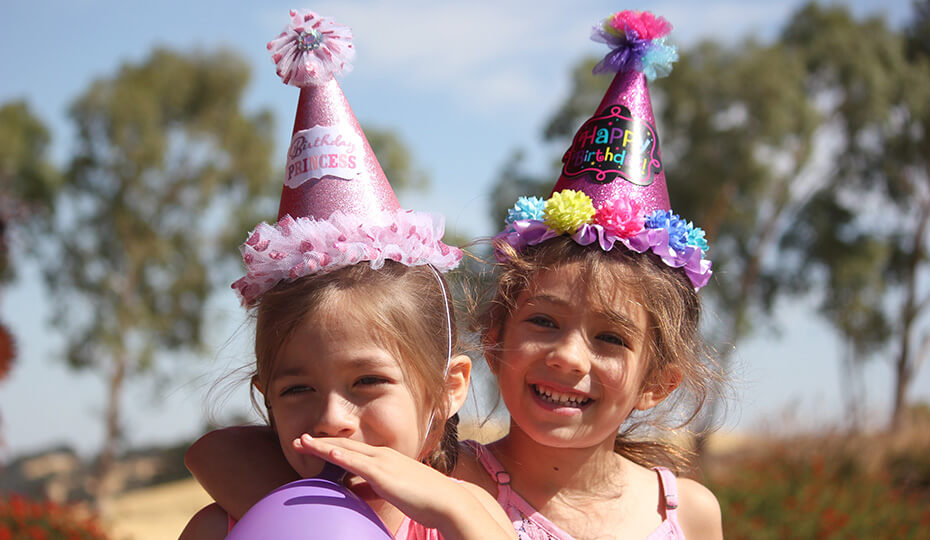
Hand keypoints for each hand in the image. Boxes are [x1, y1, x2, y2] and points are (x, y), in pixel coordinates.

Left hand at [293, 435, 514, 539]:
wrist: (447, 501)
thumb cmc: (424, 499)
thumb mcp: (393, 491)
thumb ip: (373, 488)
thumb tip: (353, 491)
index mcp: (385, 458)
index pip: (352, 450)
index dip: (330, 446)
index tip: (311, 445)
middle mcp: (382, 455)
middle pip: (344, 445)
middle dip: (319, 442)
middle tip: (298, 440)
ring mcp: (383, 463)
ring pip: (347, 451)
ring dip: (322, 446)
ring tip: (302, 443)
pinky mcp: (385, 475)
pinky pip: (358, 464)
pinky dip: (341, 457)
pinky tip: (327, 453)